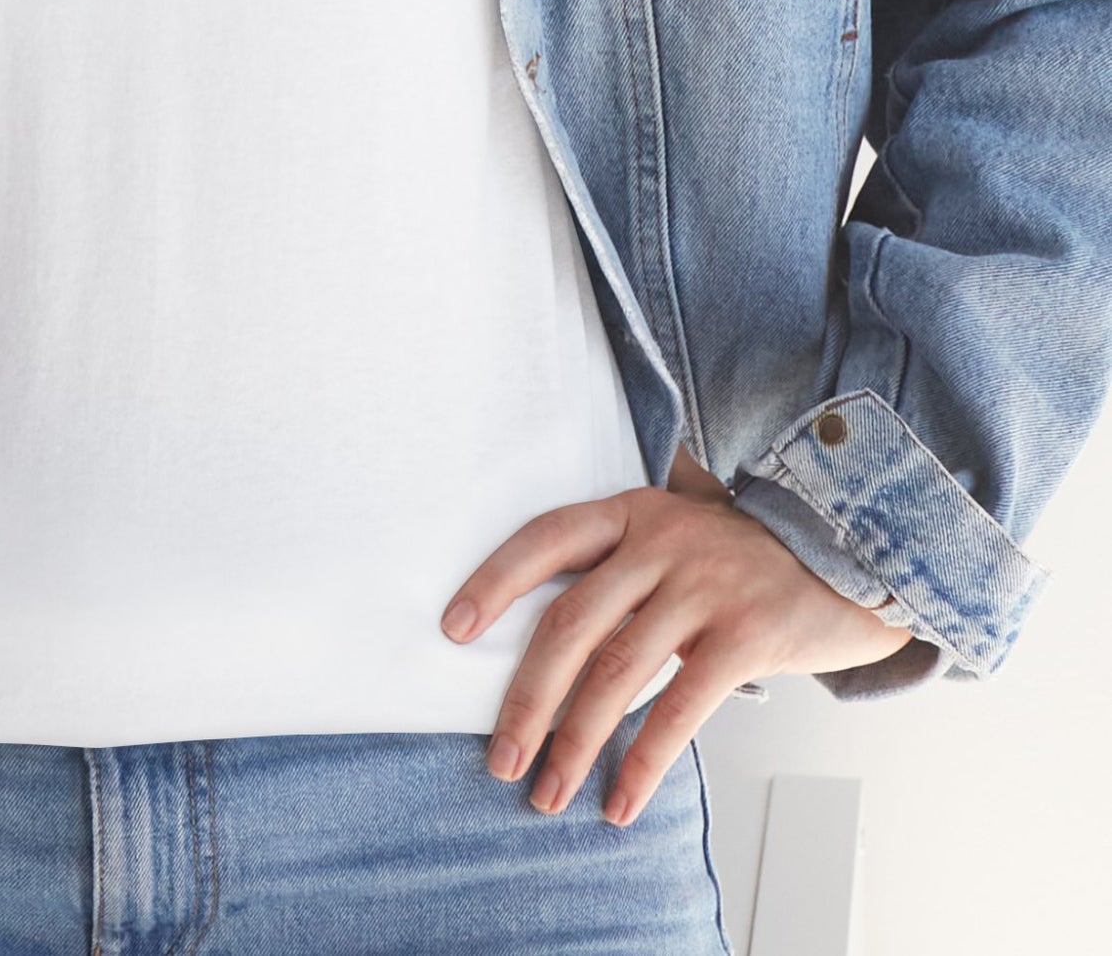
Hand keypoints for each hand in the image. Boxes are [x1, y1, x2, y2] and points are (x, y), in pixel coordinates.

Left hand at [438, 449, 912, 825]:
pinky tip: (620, 800)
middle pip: (571, 624)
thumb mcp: (680, 533)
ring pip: (617, 672)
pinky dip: (644, 761)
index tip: (453, 629)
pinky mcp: (746, 633)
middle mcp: (661, 541)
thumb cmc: (749, 556)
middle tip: (500, 757)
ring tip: (548, 790)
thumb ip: (624, 566)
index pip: (544, 540)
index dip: (495, 582)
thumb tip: (547, 642)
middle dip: (528, 698)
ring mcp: (704, 585)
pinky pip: (680, 708)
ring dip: (575, 742)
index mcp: (632, 512)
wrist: (858, 550)